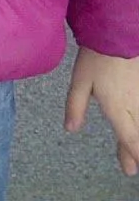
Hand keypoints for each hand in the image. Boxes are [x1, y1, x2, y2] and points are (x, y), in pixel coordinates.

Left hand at [66, 47, 138, 175]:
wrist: (117, 34)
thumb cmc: (96, 57)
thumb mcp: (79, 82)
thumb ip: (75, 106)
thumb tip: (70, 129)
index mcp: (117, 107)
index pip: (129, 138)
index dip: (131, 154)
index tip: (130, 168)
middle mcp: (135, 106)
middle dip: (136, 152)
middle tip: (130, 167)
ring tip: (133, 151)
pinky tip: (136, 122)